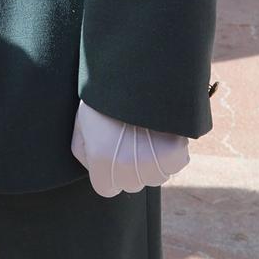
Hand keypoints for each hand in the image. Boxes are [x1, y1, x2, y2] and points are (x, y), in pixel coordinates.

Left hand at [69, 101, 189, 196]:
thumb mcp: (81, 123)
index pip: (106, 188)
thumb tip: (94, 168)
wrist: (135, 69)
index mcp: (101, 162)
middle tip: (130, 139)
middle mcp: (127, 169)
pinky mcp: (176, 153)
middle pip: (132, 184)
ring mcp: (152, 164)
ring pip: (156, 176)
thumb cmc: (104, 95)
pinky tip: (164, 131)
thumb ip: (84, 152)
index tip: (111, 156)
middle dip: (130, 167)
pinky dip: (173, 151)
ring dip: (153, 161)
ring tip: (147, 133)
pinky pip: (176, 163)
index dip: (107, 173)